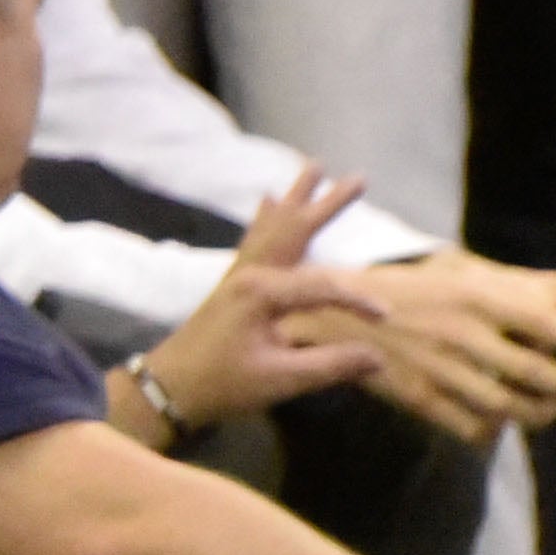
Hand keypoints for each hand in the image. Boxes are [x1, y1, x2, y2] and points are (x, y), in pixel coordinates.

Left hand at [150, 164, 394, 429]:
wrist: (170, 387)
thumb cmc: (224, 383)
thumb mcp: (281, 379)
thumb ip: (331, 365)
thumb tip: (379, 357)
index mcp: (261, 291)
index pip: (323, 287)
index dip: (357, 301)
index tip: (385, 318)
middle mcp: (250, 273)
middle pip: (296, 230)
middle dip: (328, 204)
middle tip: (359, 178)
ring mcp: (239, 274)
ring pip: (275, 227)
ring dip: (298, 199)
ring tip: (314, 166)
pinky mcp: (234, 284)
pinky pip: (256, 239)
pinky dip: (268, 217)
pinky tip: (268, 200)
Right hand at [352, 249, 555, 443]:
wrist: (338, 311)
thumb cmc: (427, 290)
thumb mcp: (478, 273)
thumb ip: (547, 287)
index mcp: (483, 294)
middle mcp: (464, 332)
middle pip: (545, 376)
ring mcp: (441, 369)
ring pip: (516, 409)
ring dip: (546, 411)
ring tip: (553, 404)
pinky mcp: (421, 399)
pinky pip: (477, 428)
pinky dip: (499, 427)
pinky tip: (501, 414)